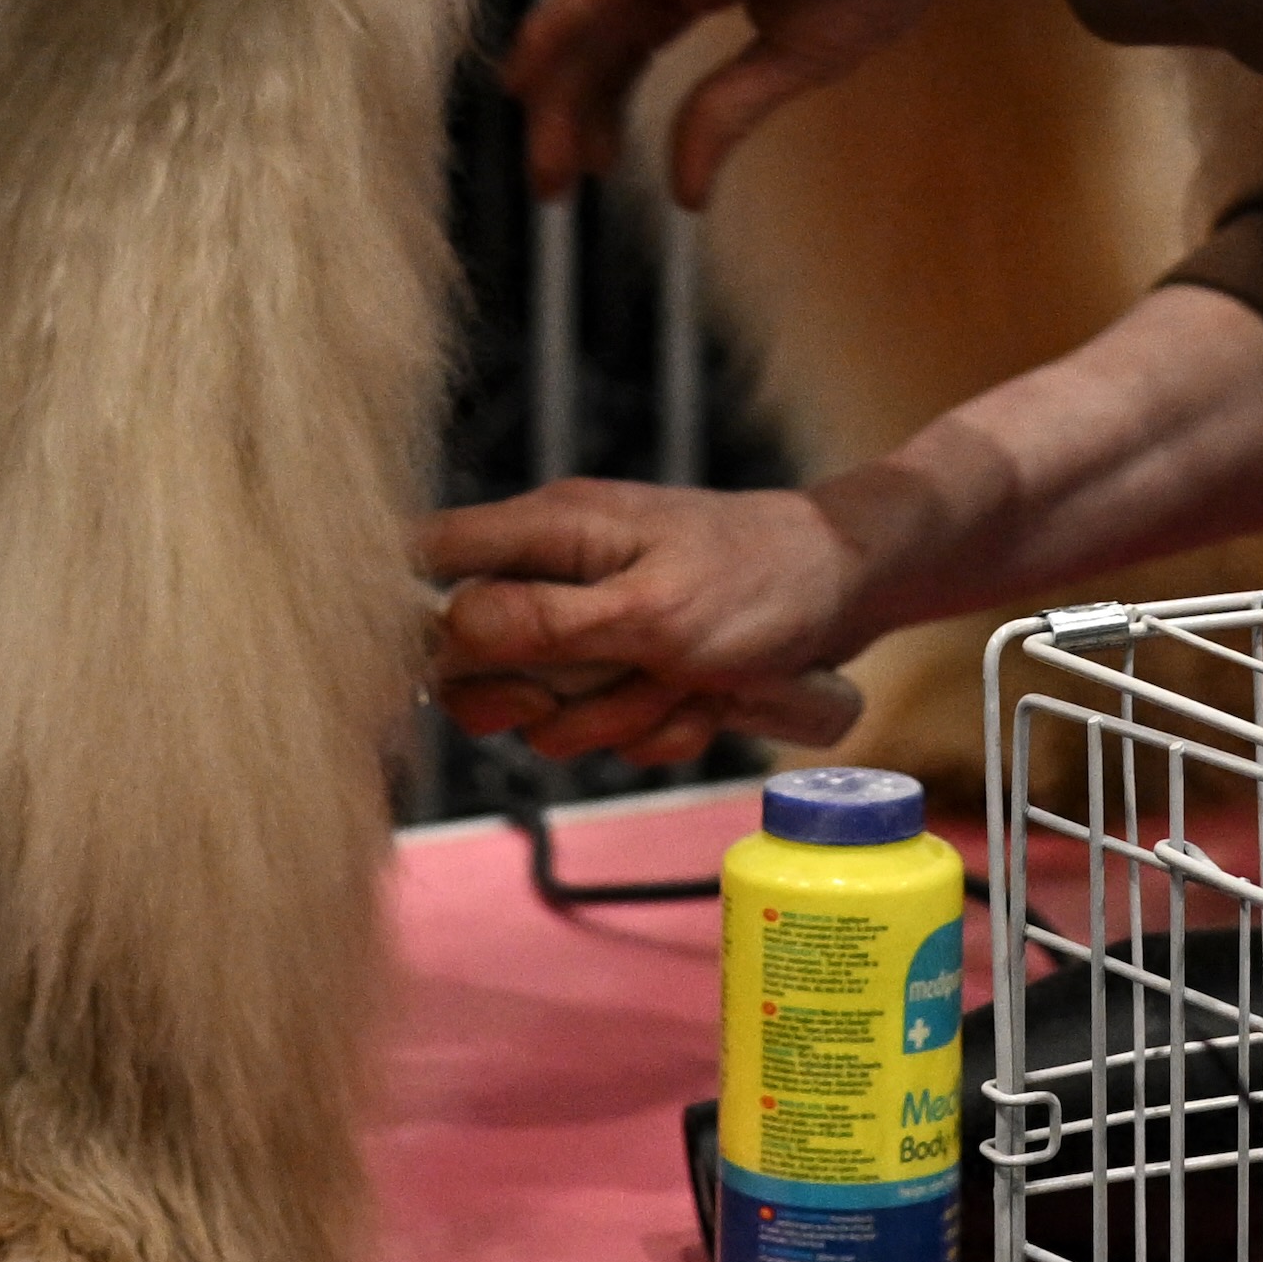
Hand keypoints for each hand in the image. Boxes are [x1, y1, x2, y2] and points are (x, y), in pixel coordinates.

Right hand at [419, 478, 880, 770]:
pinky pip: (606, 731)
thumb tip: (447, 628)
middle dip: (537, 698)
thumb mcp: (652, 610)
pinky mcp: (629, 669)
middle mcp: (557, 572)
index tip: (464, 664)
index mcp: (549, 530)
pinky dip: (657, 730)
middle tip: (597, 685)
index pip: (429, 555)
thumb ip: (547, 621)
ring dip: (616, 718)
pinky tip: (705, 700)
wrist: (847, 592)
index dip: (415, 617)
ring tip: (681, 682)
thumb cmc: (760, 582)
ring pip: (545, 713)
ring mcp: (593, 626)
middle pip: (472, 662)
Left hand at [499, 0, 1037, 209]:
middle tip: (552, 185)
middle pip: (599, 37)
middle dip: (569, 112)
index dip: (607, 104)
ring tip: (546, 162)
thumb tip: (685, 193)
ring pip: (586, 18)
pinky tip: (528, 80)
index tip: (594, 165)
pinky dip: (555, 35)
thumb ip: (725, 113)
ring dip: (557, 92)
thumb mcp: (793, 57)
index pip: (632, 42)